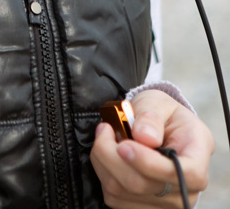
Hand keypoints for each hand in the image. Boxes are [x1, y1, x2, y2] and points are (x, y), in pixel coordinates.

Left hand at [90, 89, 213, 206]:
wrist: (159, 127)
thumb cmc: (162, 115)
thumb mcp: (159, 103)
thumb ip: (151, 117)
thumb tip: (144, 136)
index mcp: (197, 158)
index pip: (184, 174)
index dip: (150, 163)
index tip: (124, 145)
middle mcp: (186, 189)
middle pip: (143, 185)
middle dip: (112, 155)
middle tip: (105, 128)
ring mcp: (166, 203)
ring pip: (122, 192)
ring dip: (103, 161)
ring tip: (106, 137)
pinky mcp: (144, 207)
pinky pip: (114, 197)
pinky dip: (103, 172)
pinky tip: (109, 155)